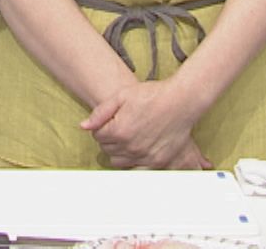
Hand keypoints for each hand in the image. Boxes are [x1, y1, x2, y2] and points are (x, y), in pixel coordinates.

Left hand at [81, 80, 210, 169]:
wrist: (181, 101)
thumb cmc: (152, 95)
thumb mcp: (122, 96)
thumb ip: (101, 112)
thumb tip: (84, 126)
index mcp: (119, 130)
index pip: (98, 136)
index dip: (101, 127)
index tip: (110, 120)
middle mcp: (130, 147)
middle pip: (107, 150)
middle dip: (109, 139)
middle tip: (119, 127)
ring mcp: (144, 156)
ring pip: (119, 162)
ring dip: (119, 152)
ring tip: (128, 138)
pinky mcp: (158, 161)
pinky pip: (137, 169)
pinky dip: (134, 162)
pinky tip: (137, 150)